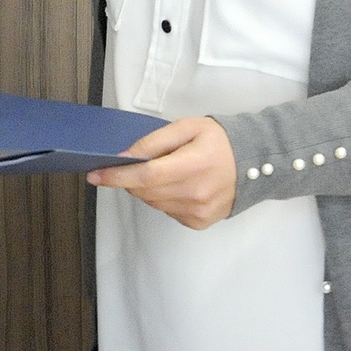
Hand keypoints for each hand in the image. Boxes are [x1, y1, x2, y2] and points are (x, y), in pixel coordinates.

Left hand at [87, 115, 236, 228]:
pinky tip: (178, 185)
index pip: (146, 176)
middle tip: (133, 164)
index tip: (94, 174)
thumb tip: (126, 156)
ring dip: (147, 189)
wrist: (256, 164)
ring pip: (154, 203)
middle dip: (130, 179)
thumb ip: (155, 141)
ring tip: (164, 171)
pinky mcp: (199, 223)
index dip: (117, 176)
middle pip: (146, 192)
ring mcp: (198, 212)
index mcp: (194, 165)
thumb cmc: (219, 140)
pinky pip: (167, 211)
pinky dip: (163, 199)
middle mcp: (196, 194)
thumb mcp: (187, 127)